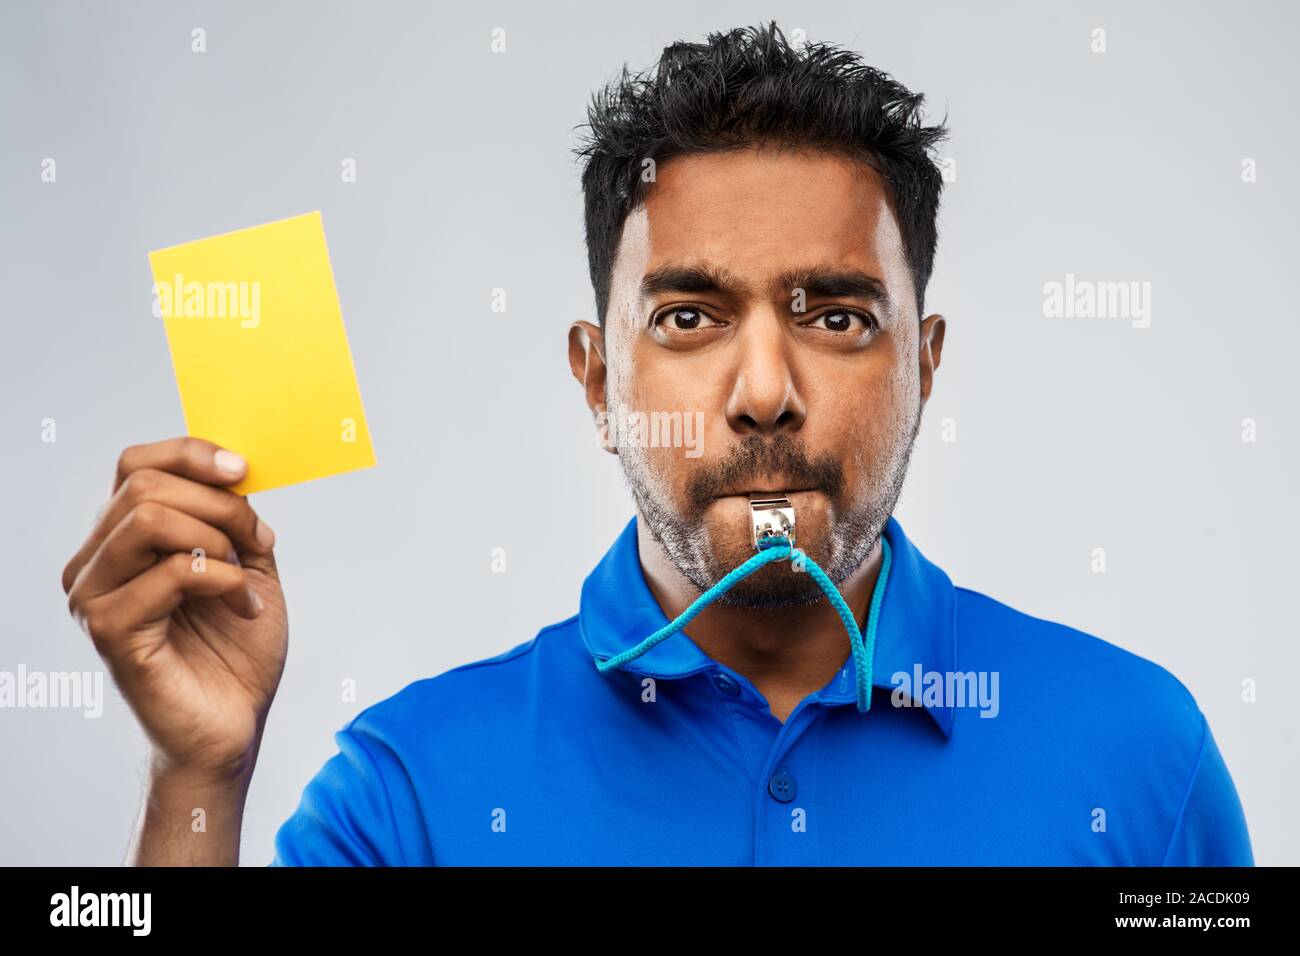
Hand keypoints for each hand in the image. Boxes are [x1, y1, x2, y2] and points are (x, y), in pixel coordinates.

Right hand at [62, 437, 288, 781]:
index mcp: (119, 541)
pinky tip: (244, 608)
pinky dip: (224, 580)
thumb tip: (235, 467)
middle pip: (144, 484)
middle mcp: (94, 564)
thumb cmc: (235, 649)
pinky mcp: (110, 631)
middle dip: (219, 504)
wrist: (234, 724)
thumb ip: (234, 515)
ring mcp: (94, 597)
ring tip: (245, 577)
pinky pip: (171, 573)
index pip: (134, 464)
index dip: (191, 454)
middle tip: (257, 540)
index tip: (243, 470)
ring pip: (148, 518)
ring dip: (217, 539)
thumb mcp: (248, 563)